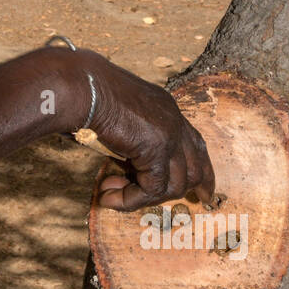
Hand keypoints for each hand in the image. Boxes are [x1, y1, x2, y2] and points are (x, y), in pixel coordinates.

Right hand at [69, 49, 214, 211]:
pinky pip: (152, 188)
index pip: (196, 145)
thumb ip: (128, 140)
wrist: (84, 86)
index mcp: (167, 109)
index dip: (202, 170)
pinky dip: (131, 199)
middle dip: (182, 191)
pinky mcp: (156, 148)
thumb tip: (121, 172)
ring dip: (144, 197)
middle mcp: (174, 120)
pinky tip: (109, 197)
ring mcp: (169, 134)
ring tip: (113, 195)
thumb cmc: (88, 95)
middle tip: (155, 202)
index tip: (204, 191)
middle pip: (195, 167)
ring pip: (175, 184)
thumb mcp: (118, 116)